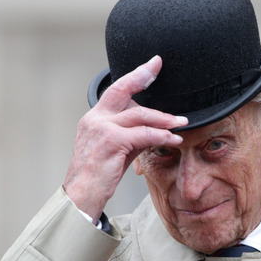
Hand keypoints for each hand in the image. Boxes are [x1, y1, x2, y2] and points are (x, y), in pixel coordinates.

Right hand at [63, 56, 186, 221]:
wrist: (81, 196)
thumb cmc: (97, 177)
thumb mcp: (115, 151)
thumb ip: (132, 135)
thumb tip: (155, 129)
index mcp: (94, 118)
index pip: (115, 90)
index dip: (134, 76)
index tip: (152, 65)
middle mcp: (95, 119)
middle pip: (123, 90)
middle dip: (143, 76)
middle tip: (159, 68)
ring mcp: (102, 128)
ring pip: (139, 115)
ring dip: (163, 119)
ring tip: (180, 123)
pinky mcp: (112, 141)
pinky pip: (144, 134)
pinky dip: (161, 136)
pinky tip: (173, 139)